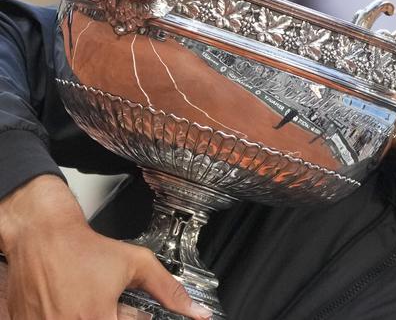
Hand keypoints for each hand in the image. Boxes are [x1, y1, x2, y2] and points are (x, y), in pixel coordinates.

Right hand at [0, 175, 211, 319]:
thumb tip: (197, 312)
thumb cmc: (85, 249)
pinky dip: (69, 316)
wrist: (44, 237)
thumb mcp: (137, 264)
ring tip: (90, 299)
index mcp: (96, 319)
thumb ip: (169, 290)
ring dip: (93, 315)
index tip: (131, 310)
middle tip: (109, 301)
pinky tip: (73, 302)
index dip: (131, 316)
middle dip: (115, 316)